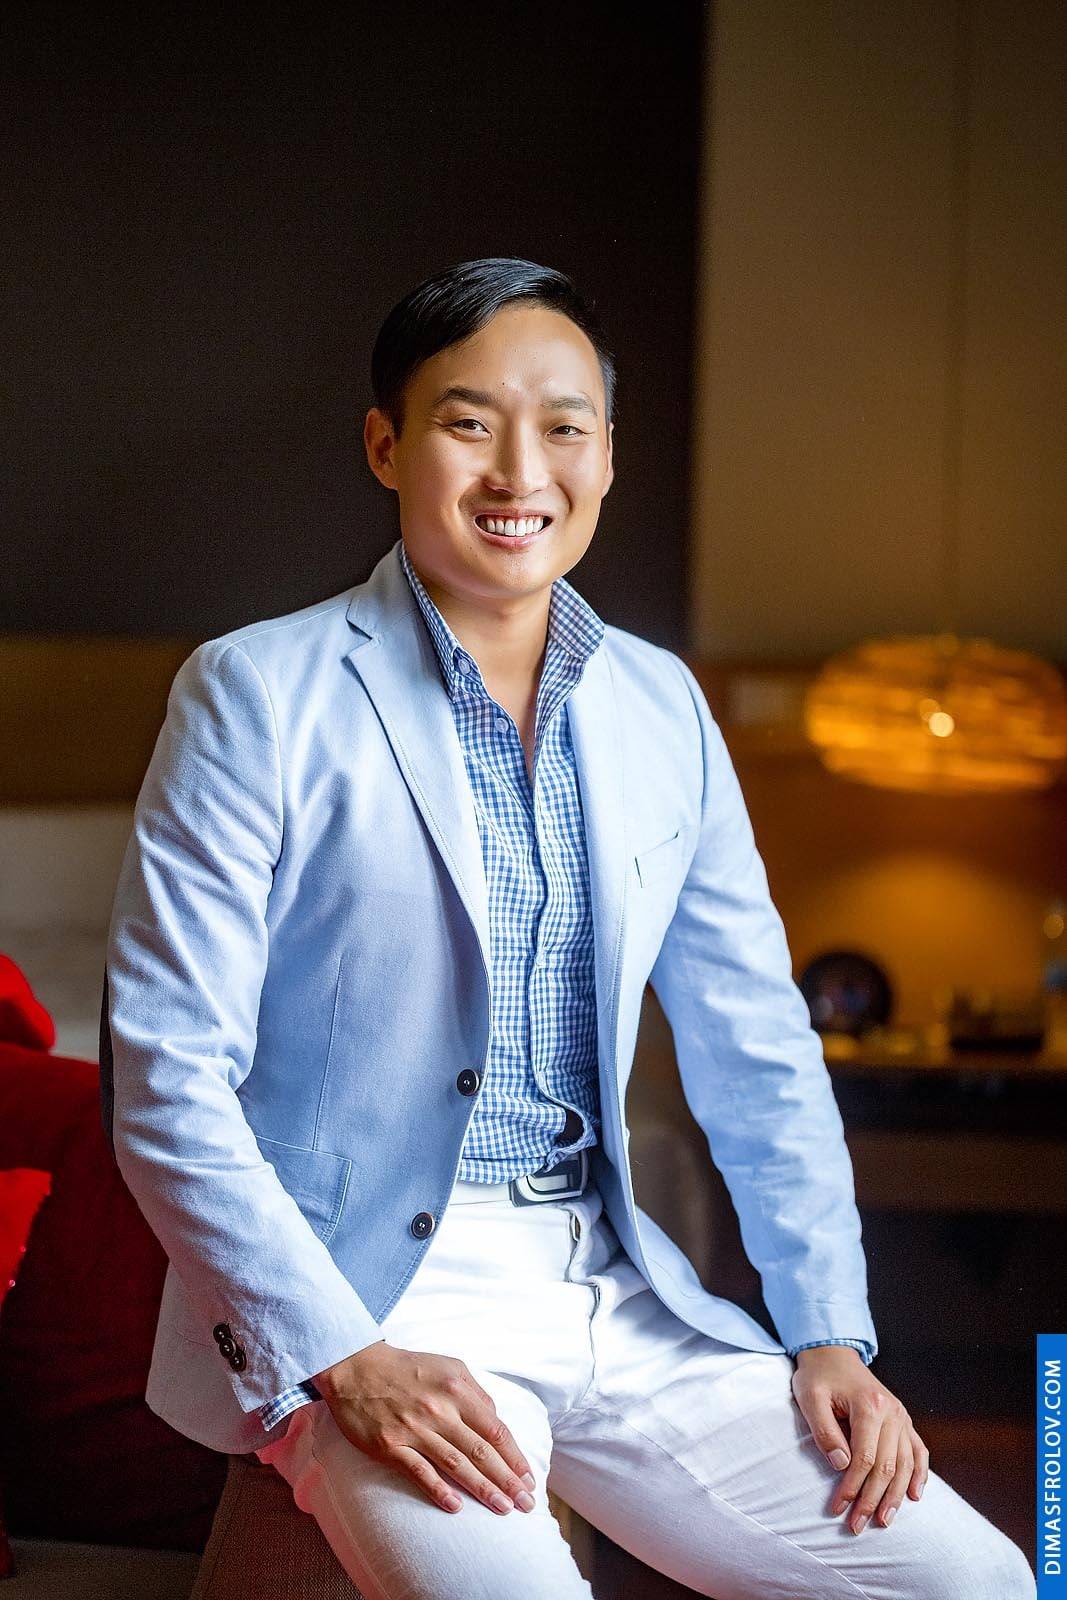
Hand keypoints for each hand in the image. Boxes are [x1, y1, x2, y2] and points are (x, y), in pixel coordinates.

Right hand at [312, 1340, 537, 1516]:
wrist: (357, 1368)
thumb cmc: (408, 1368)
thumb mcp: (449, 1367)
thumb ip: (475, 1393)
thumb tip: (496, 1422)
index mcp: (457, 1389)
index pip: (495, 1429)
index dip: (514, 1457)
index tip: (529, 1478)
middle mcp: (439, 1410)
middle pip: (481, 1451)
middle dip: (507, 1480)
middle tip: (526, 1504)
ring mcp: (414, 1429)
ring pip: (456, 1465)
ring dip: (482, 1489)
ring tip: (503, 1509)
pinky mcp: (390, 1445)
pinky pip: (419, 1472)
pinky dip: (438, 1490)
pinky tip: (456, 1507)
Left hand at [790, 1346, 928, 1533]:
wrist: (833, 1353)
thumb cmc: (818, 1376)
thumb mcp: (810, 1398)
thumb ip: (824, 1431)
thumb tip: (841, 1465)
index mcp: (869, 1405)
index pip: (864, 1458)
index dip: (851, 1487)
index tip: (837, 1508)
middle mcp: (892, 1411)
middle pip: (886, 1466)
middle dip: (872, 1500)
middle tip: (857, 1526)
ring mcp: (901, 1415)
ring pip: (905, 1464)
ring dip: (895, 1496)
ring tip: (884, 1521)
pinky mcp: (904, 1419)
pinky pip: (918, 1450)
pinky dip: (919, 1474)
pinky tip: (914, 1495)